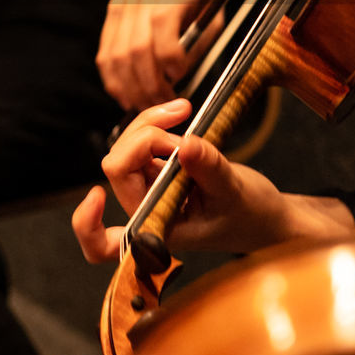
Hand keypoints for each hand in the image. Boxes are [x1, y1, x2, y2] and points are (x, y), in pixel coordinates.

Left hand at [72, 100, 353, 262]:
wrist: (267, 214)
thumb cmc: (252, 218)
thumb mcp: (234, 193)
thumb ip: (209, 170)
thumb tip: (186, 145)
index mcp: (156, 232)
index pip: (102, 244)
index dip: (87, 222)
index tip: (95, 194)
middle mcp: (148, 211)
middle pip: (118, 168)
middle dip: (144, 140)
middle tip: (183, 134)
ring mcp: (152, 189)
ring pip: (129, 148)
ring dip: (151, 124)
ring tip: (184, 111)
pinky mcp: (161, 170)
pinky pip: (145, 141)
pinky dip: (159, 123)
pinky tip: (181, 113)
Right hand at [96, 0, 224, 110]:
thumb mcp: (214, 7)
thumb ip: (201, 41)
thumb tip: (186, 76)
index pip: (163, 38)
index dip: (172, 65)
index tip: (181, 77)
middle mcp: (139, 2)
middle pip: (135, 54)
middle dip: (150, 87)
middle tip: (165, 106)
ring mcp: (121, 7)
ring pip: (115, 58)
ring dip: (129, 89)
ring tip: (146, 105)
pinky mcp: (112, 14)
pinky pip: (105, 53)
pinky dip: (113, 79)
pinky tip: (127, 94)